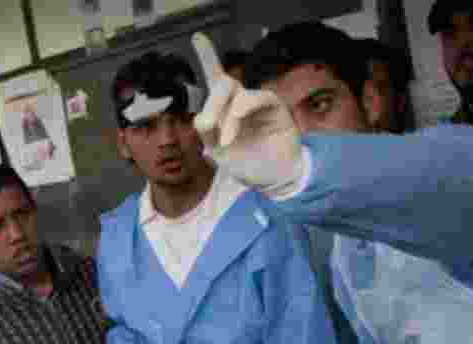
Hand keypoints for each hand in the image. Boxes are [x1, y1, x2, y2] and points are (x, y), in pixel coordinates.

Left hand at [191, 32, 306, 198]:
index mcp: (224, 110)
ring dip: (225, 114)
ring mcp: (256, 103)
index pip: (214, 79)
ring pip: (234, 90)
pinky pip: (257, 97)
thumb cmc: (248, 164)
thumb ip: (209, 137)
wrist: (275, 179)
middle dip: (210, 103)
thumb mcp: (221, 155)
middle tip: (208, 128)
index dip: (208, 56)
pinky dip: (242, 110)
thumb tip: (202, 120)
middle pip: (220, 83)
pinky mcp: (273, 106)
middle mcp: (239, 102)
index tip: (197, 36)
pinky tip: (236, 124)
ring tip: (226, 140)